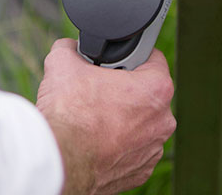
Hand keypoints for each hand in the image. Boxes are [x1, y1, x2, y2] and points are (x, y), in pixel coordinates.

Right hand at [36, 38, 175, 194]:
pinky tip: (97, 139)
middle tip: (99, 89)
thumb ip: (71, 48)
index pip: (151, 57)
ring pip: (140, 123)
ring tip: (95, 116)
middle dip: (124, 89)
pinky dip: (118, 144)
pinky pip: (132, 150)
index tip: (114, 62)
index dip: (129, 55)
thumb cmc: (69, 114)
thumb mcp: (65, 62)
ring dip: (122, 118)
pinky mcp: (140, 174)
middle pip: (146, 92)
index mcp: (157, 88)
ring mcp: (152, 150)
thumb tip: (70, 47)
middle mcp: (163, 120)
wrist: (58, 163)